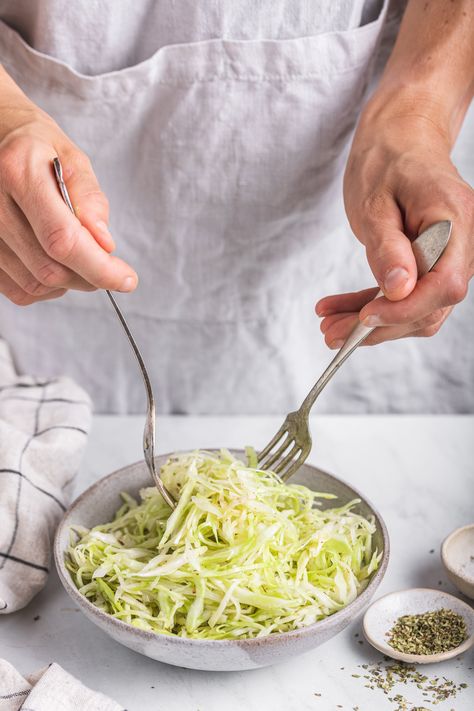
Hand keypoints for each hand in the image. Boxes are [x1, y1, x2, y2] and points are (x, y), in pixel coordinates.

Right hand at [0, 67, 136, 305]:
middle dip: (90, 276)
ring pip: (35, 285)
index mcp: (18, 174)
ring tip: (78, 255)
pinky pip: (20, 291)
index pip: (63, 239)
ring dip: (69, 282)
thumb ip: (90, 199)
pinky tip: (54, 262)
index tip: (126, 279)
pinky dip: (46, 287)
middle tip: (107, 265)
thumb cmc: (37, 149)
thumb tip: (104, 244)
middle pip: (50, 268)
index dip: (99, 267)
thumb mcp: (72, 159)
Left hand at [316, 94, 472, 348]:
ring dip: (372, 323)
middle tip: (330, 332)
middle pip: (431, 305)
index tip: (365, 318)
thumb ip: (388, 247)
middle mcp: (460, 243)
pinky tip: (339, 310)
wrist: (401, 138)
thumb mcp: (374, 201)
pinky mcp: (428, 264)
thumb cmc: (387, 159)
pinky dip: (373, 306)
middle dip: (380, 325)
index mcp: (454, 220)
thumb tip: (399, 291)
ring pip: (416, 308)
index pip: (446, 283)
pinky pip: (406, 296)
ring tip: (328, 325)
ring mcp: (447, 257)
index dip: (407, 309)